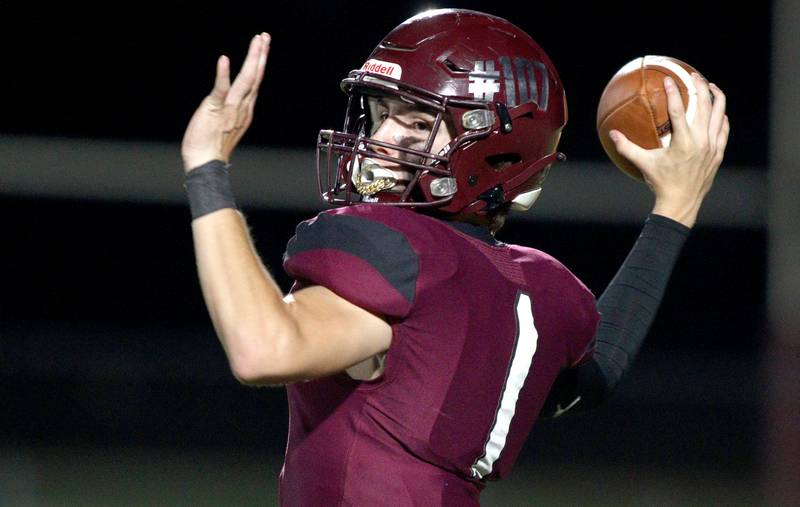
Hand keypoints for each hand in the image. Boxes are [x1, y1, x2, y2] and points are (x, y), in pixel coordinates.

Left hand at [181, 33, 270, 171]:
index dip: (260, 62)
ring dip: (251, 59)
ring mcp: (230, 108)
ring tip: (257, 42)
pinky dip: (224, 74)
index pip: (255, 81)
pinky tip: (225, 60)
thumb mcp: (229, 124)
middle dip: (260, 55)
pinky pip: (221, 89)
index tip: (263, 46)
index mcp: (246, 110)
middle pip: (255, 77)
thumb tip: (235, 100)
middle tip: (264, 37)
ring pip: (245, 80)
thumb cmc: (213, 146)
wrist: (206, 162)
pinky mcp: (215, 109)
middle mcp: (242, 107)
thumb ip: (234, 109)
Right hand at [609, 73, 729, 227]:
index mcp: (683, 142)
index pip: (678, 110)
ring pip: (719, 114)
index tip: (670, 79)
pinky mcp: (718, 152)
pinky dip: (721, 116)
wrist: (681, 203)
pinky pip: (723, 128)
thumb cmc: (660, 183)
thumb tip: (611, 134)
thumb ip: (626, 147)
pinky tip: (717, 110)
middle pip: (704, 105)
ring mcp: (713, 146)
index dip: (673, 92)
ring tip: (709, 85)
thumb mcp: (643, 164)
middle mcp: (701, 141)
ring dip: (716, 96)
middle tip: (693, 75)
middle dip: (700, 86)